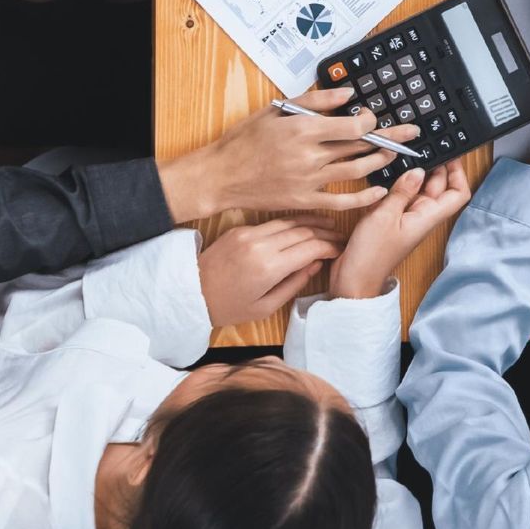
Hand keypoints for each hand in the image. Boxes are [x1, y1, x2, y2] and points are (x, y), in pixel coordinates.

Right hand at [157, 87, 420, 221]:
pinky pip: (342, 201)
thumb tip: (348, 94)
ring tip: (395, 153)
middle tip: (411, 133)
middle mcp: (309, 157)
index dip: (370, 122)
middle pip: (360, 147)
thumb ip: (314, 102)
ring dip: (380, 162)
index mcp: (302, 131)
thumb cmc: (244, 141)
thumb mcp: (276, 111)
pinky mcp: (305, 200)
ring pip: (356, 172)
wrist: (219, 177)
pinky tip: (380, 190)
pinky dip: (364, 197)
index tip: (374, 117)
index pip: (352, 127)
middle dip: (390, 138)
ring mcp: (308, 181)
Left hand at [198, 215, 345, 327]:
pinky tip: (302, 224)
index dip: (330, 247)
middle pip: (303, 230)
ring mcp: (249, 234)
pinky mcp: (240, 229)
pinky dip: (291, 222)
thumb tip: (315, 264)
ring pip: (289, 221)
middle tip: (340, 236)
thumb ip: (294, 284)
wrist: (189, 293)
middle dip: (325, 232)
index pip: (311, 248)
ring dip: (311, 222)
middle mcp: (261, 245)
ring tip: (328, 224)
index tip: (340, 250)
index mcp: (269, 267)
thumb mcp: (265, 307)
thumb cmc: (228, 307)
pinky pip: (273, 222)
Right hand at [330, 159, 470, 299]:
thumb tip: (419, 170)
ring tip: (404, 156)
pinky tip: (388, 174)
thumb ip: (402, 192)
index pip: (457, 194)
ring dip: (414, 175)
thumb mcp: (385, 216)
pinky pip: (401, 197)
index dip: (458, 173)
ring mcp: (408, 218)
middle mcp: (422, 216)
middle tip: (423, 148)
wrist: (353, 279)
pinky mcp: (393, 219)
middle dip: (434, 167)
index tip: (450, 155)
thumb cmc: (371, 255)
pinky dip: (398, 186)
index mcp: (428, 217)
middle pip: (438, 187)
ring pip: (418, 190)